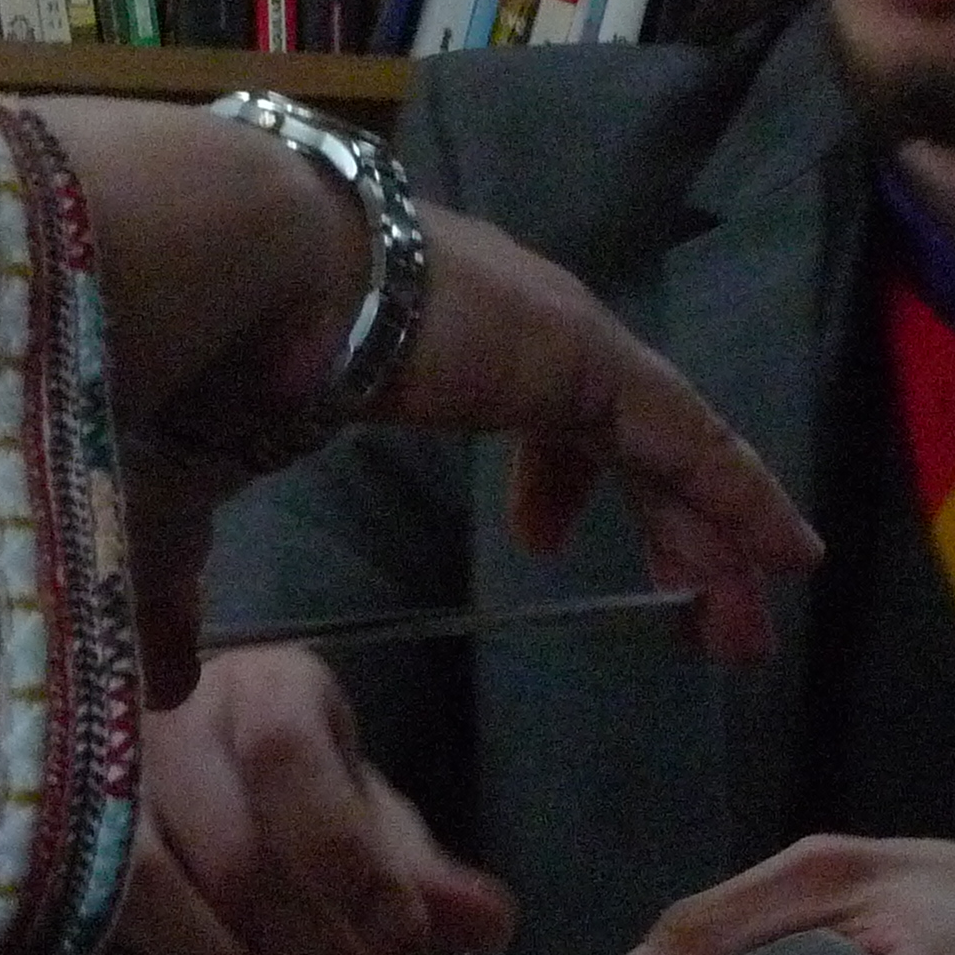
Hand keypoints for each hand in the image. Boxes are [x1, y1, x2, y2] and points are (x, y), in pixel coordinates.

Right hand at [30, 100, 818, 696]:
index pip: (523, 406)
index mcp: (425, 338)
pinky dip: (738, 492)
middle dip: (661, 522)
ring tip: (753, 616)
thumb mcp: (182, 497)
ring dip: (712, 530)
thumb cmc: (177, 368)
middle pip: (617, 433)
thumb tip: (171, 679)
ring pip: (663, 442)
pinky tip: (784, 555)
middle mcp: (503, 320)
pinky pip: (685, 436)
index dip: (550, 478)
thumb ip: (186, 586)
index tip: (544, 542)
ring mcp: (548, 329)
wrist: (210, 276)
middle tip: (699, 608)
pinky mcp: (579, 353)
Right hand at [124, 645, 511, 954]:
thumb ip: (419, 868)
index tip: (406, 939)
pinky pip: (116, 932)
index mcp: (268, 691)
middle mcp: (172, 723)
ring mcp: (101, 789)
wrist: (163, 787)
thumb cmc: (284, 796)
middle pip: (239, 853)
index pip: (290, 757)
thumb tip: (487, 924)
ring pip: (165, 902)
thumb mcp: (363, 817)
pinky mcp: (62, 855)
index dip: (345, 854)